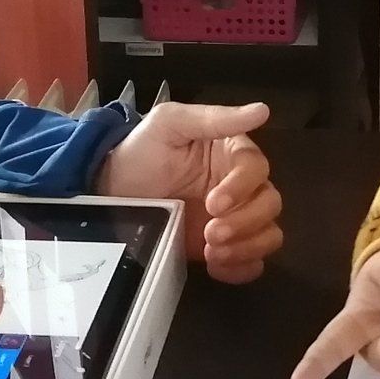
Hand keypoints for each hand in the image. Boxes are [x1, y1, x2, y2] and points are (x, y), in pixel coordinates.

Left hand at [95, 101, 282, 282]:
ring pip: (269, 233)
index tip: (213, 202)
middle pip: (269, 203)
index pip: (256, 169)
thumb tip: (262, 110)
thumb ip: (213, 118)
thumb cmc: (140, 153)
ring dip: (247, 247)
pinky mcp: (224, 247)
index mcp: (232, 153)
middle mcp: (241, 186)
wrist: (110, 192)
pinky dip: (242, 268)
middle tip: (210, 233)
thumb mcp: (169, 124)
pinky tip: (216, 266)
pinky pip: (252, 262)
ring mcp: (235, 219)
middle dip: (244, 222)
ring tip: (212, 252)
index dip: (241, 188)